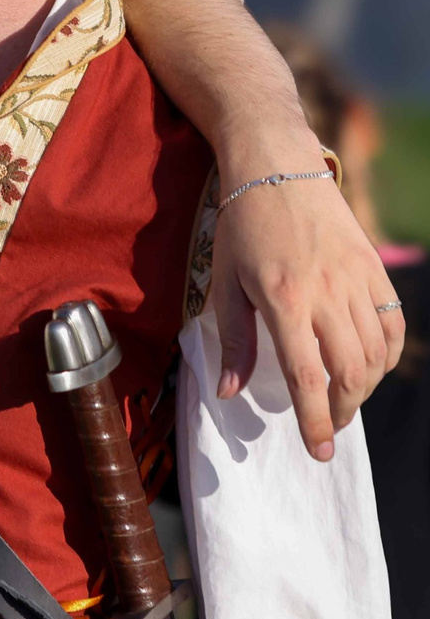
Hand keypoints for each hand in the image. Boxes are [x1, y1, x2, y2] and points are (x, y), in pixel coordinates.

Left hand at [212, 171, 403, 459]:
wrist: (276, 167)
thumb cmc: (242, 227)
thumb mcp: (224, 282)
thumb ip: (235, 341)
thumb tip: (231, 393)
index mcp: (283, 300)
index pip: (307, 377)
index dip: (315, 420)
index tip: (317, 451)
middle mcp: (326, 294)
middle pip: (351, 372)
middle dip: (343, 410)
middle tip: (329, 425)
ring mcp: (356, 280)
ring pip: (377, 353)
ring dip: (365, 386)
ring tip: (343, 398)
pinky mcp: (374, 268)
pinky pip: (393, 322)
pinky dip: (388, 353)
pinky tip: (370, 365)